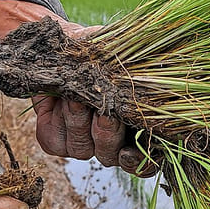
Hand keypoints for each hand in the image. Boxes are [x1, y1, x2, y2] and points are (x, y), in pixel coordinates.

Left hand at [0, 0, 156, 176]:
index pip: (143, 160)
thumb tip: (156, 77)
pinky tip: (61, 99)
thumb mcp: (124, 54)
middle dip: (107, 133)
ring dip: (79, 121)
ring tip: (76, 96)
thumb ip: (140, 69)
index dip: (139, 161)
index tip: (130, 150)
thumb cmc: (102, 50)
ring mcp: (81, 144)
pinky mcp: (54, 141)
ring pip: (83, 149)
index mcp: (134, 128)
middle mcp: (110, 143)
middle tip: (105, 112)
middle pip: (111, 156)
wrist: (62, 47)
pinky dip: (58, 119)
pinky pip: (57, 142)